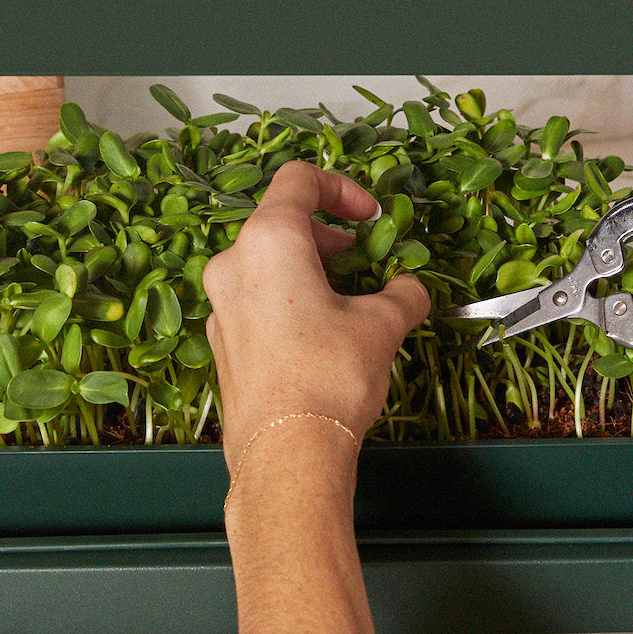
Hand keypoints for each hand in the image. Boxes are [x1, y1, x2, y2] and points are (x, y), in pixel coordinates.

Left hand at [202, 161, 430, 466]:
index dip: (341, 188)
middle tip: (361, 256)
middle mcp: (233, 265)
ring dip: (308, 269)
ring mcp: (220, 306)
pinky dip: (288, 301)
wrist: (287, 453)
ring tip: (348, 298)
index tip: (369, 216)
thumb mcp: (382, 325)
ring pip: (265, 265)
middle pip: (279, 223)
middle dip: (326, 234)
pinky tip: (322, 334)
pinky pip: (255, 302)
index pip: (299, 180)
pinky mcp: (222, 343)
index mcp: (268, 241)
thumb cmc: (330, 375)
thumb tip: (412, 290)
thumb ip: (402, 294)